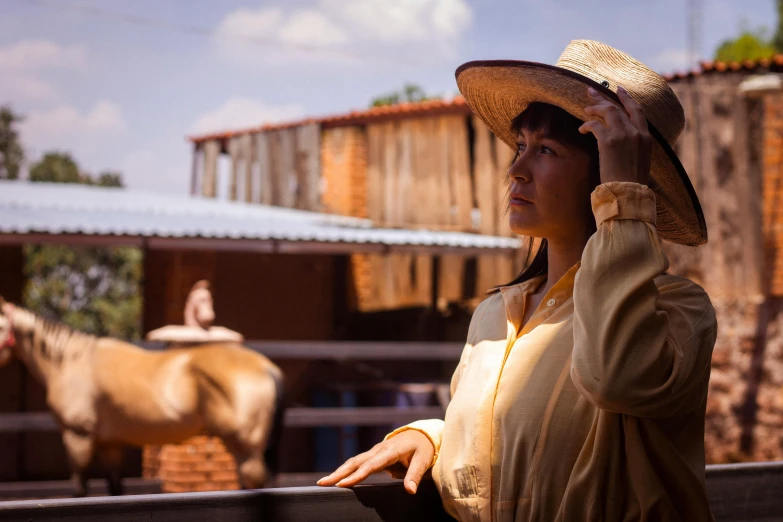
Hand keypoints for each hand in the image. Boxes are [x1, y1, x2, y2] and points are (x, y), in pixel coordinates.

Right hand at [316, 430, 434, 493]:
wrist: (421, 434)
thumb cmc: (422, 448)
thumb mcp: (423, 460)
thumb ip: (415, 475)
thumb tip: (410, 491)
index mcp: (390, 450)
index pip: (371, 465)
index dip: (357, 475)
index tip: (343, 484)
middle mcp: (379, 450)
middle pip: (356, 462)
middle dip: (339, 473)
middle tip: (323, 483)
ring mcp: (375, 451)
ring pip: (353, 462)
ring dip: (339, 472)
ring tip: (324, 482)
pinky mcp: (374, 455)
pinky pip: (358, 463)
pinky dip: (346, 470)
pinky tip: (337, 478)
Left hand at [579, 85, 651, 185]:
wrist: (628, 193)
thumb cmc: (632, 182)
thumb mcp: (640, 159)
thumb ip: (635, 146)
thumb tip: (624, 141)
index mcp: (647, 137)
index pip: (638, 110)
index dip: (627, 98)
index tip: (618, 89)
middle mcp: (636, 133)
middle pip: (619, 107)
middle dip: (604, 97)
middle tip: (591, 91)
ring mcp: (623, 135)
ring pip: (608, 111)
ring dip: (594, 108)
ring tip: (585, 110)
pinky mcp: (609, 142)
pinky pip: (595, 125)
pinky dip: (586, 125)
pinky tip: (581, 129)